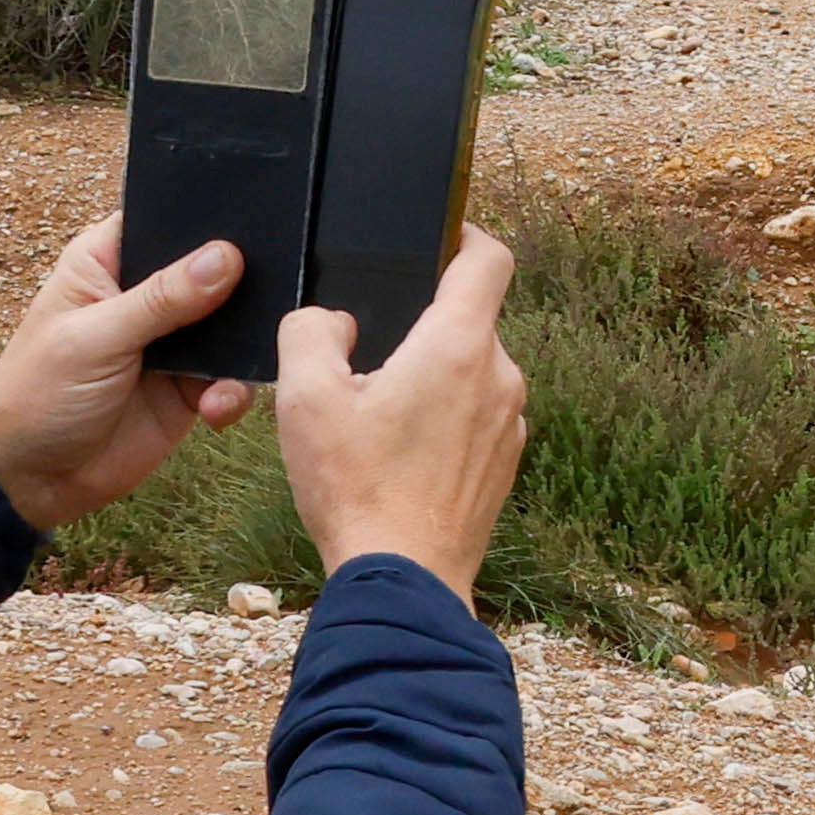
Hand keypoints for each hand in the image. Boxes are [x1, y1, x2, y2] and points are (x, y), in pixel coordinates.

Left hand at [0, 216, 252, 530]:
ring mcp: (172, 340)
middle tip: (266, 299)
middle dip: (242, 283)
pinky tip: (214, 408)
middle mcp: (146, 293)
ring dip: (243, 344)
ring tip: (236, 367)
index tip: (253, 220)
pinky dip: (233, 392)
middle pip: (212, 269)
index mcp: (109, 260)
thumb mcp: (94, 339)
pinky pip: (231, 378)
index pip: (167, 219)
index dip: (206, 218)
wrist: (31, 478)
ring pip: (232, 324)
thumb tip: (225, 257)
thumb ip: (161, 300)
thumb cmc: (37, 393)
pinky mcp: (189, 386)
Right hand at [273, 225, 526, 601]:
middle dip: (422, 326)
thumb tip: (332, 319)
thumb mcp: (305, 397)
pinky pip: (475, 417)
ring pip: (470, 372)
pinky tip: (399, 453)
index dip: (466, 234)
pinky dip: (443, 420)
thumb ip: (311, 330)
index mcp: (459, 346)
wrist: (402, 580)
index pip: (489, 257)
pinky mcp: (505, 464)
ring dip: (431, 377)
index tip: (440, 238)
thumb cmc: (357, 488)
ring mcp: (509, 424)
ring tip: (378, 414)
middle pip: (469, 319)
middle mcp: (500, 377)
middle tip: (369, 355)